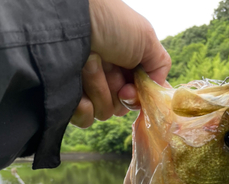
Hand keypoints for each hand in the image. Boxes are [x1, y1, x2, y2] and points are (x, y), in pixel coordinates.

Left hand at [71, 0, 170, 127]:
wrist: (71, 19)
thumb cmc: (110, 22)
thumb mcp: (146, 38)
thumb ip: (160, 65)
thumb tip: (158, 89)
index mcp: (124, 65)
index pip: (137, 96)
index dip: (136, 96)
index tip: (128, 89)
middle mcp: (106, 77)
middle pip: (121, 107)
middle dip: (116, 91)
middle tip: (107, 66)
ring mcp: (86, 88)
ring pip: (104, 113)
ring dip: (98, 89)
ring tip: (88, 62)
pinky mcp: (68, 99)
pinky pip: (85, 120)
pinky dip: (83, 107)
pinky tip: (77, 87)